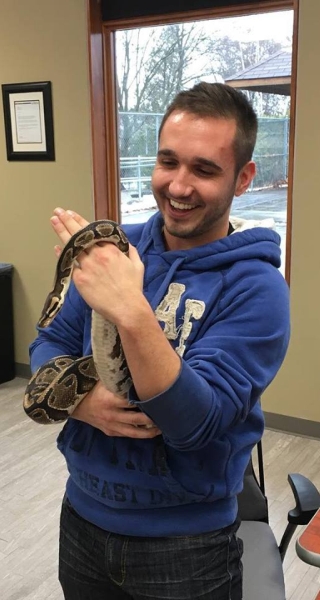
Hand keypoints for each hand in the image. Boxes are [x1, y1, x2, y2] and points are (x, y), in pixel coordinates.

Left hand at [50, 208, 144, 322]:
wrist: (127, 308)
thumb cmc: (133, 289)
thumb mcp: (137, 265)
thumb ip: (130, 251)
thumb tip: (125, 244)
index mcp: (111, 250)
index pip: (93, 231)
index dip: (81, 221)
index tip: (72, 214)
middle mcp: (98, 255)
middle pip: (79, 235)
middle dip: (67, 221)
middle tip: (58, 212)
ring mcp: (88, 267)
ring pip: (72, 246)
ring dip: (61, 232)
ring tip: (53, 221)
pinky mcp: (80, 280)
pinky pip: (69, 265)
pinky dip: (63, 255)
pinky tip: (57, 248)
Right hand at [71, 380, 160, 437]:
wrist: (74, 404)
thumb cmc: (91, 387)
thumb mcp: (104, 379)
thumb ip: (120, 377)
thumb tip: (139, 366)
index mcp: (110, 399)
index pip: (133, 402)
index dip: (147, 401)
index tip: (161, 398)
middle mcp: (111, 414)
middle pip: (137, 419)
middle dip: (153, 418)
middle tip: (167, 415)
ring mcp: (110, 425)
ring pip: (134, 432)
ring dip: (149, 431)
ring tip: (162, 428)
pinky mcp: (110, 432)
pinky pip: (127, 435)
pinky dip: (139, 434)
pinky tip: (150, 432)